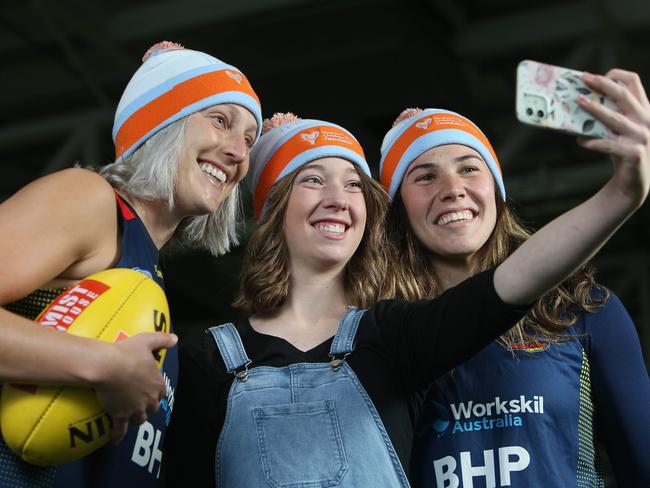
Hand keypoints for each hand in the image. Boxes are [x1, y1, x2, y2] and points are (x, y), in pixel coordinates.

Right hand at [94, 332, 177, 443]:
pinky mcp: (120, 415)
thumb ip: (162, 340)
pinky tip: (115, 440)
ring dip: (137, 419)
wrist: (107, 366)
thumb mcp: (147, 341)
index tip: (152, 390)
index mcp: (157, 383)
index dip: (157, 391)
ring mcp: (135, 408)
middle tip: (141, 404)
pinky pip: (120, 429)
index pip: (162, 391)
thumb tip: (175, 339)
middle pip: (153, 407)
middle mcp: (149, 398)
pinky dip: (118, 435)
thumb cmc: (127, 352)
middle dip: (149, 406)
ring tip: (132, 419)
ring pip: (140, 419)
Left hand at [577, 69, 649, 207]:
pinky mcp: (634, 153)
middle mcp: (647, 120)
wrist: (633, 183)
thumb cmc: (621, 151)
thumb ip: (609, 115)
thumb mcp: (619, 130)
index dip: (615, 75)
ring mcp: (642, 137)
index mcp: (644, 110)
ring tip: (577, 102)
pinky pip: (608, 144)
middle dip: (602, 84)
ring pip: (614, 118)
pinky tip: (580, 140)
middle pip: (623, 95)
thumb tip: (579, 101)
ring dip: (594, 109)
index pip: (634, 83)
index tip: (594, 76)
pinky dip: (592, 142)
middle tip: (583, 78)